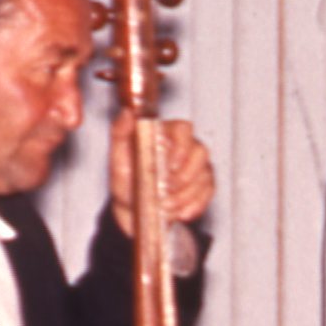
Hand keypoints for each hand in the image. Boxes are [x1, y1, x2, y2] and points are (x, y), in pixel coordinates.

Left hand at [112, 118, 215, 235]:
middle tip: (165, 191)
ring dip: (185, 195)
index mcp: (166, 134)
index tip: (171, 166)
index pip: (184, 129)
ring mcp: (197, 166)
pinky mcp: (204, 185)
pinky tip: (178, 212)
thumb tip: (127, 113)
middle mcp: (185, 147)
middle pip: (201, 152)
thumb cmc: (126, 181)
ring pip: (205, 175)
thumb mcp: (117, 158)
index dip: (181, 147)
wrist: (134, 210)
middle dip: (184, 176)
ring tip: (165, 206)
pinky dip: (193, 206)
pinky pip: (208, 193)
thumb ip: (120, 132)